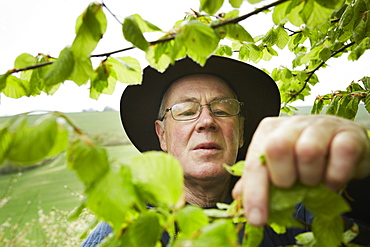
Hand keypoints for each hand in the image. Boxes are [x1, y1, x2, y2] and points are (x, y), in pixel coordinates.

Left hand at [232, 115, 369, 225]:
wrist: (345, 144)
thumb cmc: (307, 155)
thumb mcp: (280, 167)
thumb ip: (258, 179)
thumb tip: (238, 196)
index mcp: (270, 131)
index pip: (255, 161)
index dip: (254, 192)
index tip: (256, 219)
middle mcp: (292, 123)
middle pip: (277, 147)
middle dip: (284, 177)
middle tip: (292, 185)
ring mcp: (321, 125)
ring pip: (308, 151)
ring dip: (312, 177)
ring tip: (314, 181)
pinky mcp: (349, 132)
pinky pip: (342, 153)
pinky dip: (337, 176)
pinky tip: (333, 180)